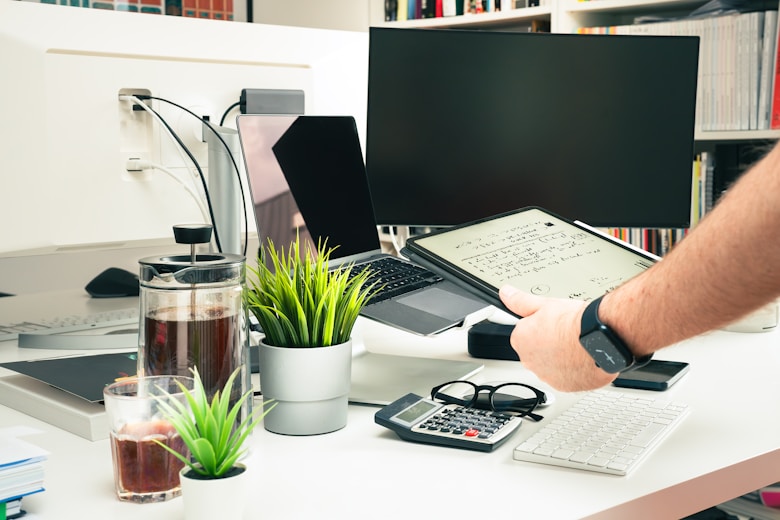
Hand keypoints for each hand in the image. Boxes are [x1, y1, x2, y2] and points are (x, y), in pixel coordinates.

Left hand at [499, 285, 617, 391]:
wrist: (599, 339)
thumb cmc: (573, 323)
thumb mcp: (544, 304)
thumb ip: (520, 300)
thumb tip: (506, 293)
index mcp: (520, 340)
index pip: (524, 334)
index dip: (539, 327)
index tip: (551, 324)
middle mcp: (529, 361)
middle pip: (537, 351)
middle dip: (548, 343)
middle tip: (564, 333)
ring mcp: (546, 376)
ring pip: (551, 366)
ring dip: (560, 358)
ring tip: (575, 344)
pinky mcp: (564, 386)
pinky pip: (566, 378)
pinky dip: (573, 370)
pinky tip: (582, 357)